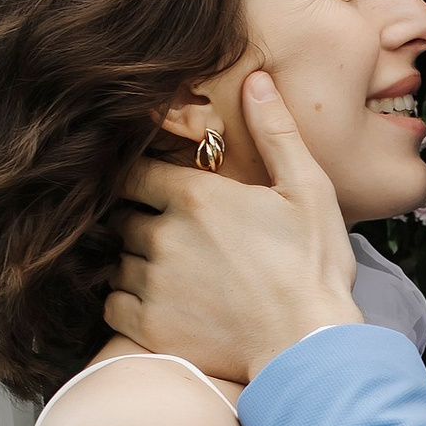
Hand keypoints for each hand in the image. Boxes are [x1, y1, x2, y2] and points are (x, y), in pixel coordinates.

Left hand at [106, 74, 363, 383]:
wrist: (309, 346)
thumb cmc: (313, 267)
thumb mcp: (308, 189)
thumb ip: (276, 131)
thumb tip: (255, 79)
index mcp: (195, 196)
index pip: (135, 171)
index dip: (141, 175)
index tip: (155, 185)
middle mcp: (162, 235)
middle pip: (123, 216)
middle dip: (139, 219)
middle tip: (170, 233)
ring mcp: (152, 283)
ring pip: (116, 261)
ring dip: (133, 261)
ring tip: (168, 271)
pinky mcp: (149, 326)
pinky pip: (111, 304)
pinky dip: (124, 300)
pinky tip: (155, 301)